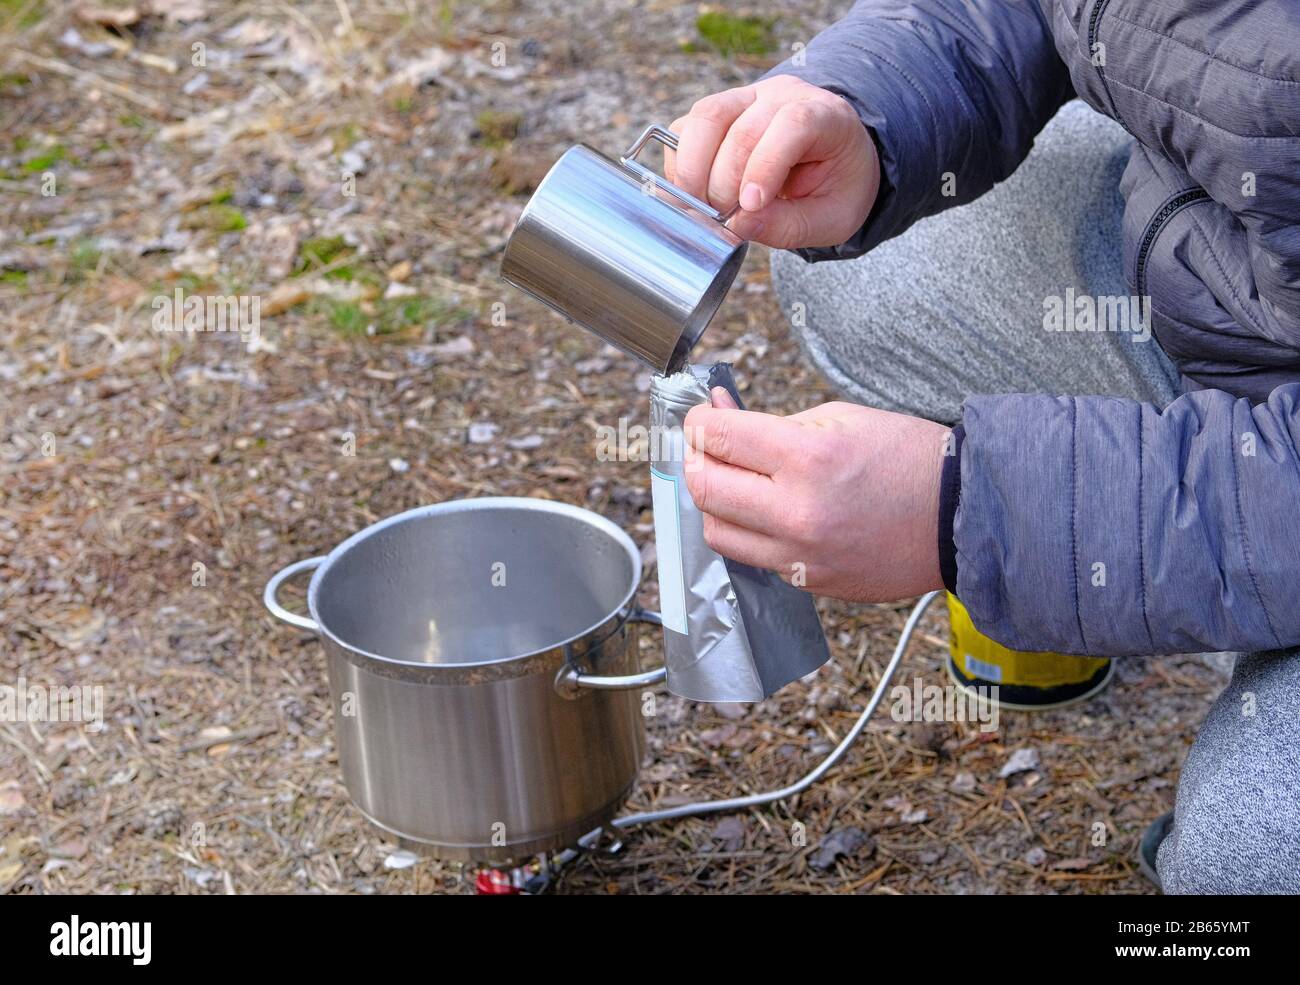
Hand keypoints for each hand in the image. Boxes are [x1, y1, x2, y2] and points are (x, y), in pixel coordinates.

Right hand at [664, 74, 879, 248]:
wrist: (831, 159)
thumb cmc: (837, 187)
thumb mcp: (832, 218)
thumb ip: (790, 225)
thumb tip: (738, 224)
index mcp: (826, 116)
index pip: (793, 125)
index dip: (765, 164)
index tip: (749, 205)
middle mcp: (782, 97)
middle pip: (741, 127)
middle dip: (723, 182)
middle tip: (724, 219)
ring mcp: (746, 97)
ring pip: (705, 118)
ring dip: (693, 169)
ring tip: (701, 208)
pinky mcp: (717, 111)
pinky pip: (687, 128)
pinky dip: (681, 164)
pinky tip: (694, 193)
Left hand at [683, 390, 949, 602]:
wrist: (962, 519)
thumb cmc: (907, 459)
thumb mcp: (839, 418)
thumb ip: (770, 422)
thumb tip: (717, 416)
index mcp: (806, 459)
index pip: (717, 438)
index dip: (699, 420)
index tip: (702, 415)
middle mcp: (796, 513)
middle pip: (703, 487)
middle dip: (697, 458)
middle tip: (709, 445)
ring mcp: (800, 556)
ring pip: (716, 532)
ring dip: (714, 501)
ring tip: (734, 480)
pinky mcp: (807, 582)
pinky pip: (752, 557)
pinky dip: (748, 532)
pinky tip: (767, 512)